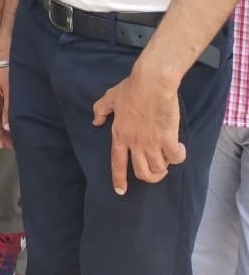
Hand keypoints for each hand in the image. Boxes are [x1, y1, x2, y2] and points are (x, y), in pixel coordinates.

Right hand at [0, 67, 12, 148]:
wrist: (10, 53)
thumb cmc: (9, 69)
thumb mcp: (10, 91)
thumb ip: (8, 109)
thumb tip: (6, 127)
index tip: (3, 144)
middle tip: (10, 145)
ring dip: (1, 127)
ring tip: (12, 138)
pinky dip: (4, 119)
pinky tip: (12, 125)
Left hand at [92, 71, 185, 193]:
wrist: (151, 83)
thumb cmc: (131, 89)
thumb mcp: (110, 97)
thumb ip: (100, 110)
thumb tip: (95, 121)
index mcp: (119, 135)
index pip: (117, 163)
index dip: (119, 179)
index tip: (121, 191)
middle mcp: (135, 143)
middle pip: (142, 172)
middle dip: (150, 177)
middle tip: (157, 171)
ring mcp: (151, 142)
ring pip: (159, 169)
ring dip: (164, 167)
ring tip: (166, 158)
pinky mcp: (168, 139)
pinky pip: (175, 158)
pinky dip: (178, 157)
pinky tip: (179, 150)